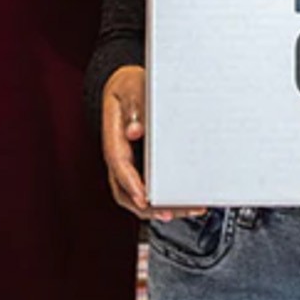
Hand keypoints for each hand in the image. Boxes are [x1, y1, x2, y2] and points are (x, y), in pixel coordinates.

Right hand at [100, 66, 204, 222]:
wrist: (125, 87)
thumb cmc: (129, 88)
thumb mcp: (132, 90)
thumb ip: (136, 110)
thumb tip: (134, 132)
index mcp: (114, 140)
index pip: (120, 168)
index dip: (132, 185)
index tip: (144, 199)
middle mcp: (119, 158)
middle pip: (127, 192)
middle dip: (148, 207)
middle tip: (171, 212)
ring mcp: (128, 165)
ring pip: (136, 196)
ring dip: (158, 208)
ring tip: (185, 211)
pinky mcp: (139, 167)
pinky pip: (147, 189)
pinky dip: (162, 200)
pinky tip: (183, 202)